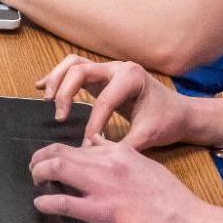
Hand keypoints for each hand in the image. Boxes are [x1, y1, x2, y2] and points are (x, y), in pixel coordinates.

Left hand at [28, 135, 213, 222]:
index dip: (58, 152)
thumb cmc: (172, 198)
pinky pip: (64, 203)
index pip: (78, 145)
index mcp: (120, 152)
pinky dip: (46, 202)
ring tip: (36, 182)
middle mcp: (108, 164)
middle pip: (60, 152)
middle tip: (35, 170)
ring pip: (57, 168)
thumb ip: (120, 154)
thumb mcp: (146, 165)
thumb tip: (98, 144)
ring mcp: (104, 187)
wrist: (188, 222)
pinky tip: (40, 204)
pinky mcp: (103, 212)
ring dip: (39, 174)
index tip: (52, 160)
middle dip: (40, 160)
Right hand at [35, 55, 220, 151]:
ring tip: (47, 99)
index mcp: (132, 77)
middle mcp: (118, 68)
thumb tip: (99, 157)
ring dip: (57, 80)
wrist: (179, 112)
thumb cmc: (167, 121)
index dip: (93, 123)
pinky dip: (58, 77)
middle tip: (60, 118)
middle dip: (66, 93)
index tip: (88, 143)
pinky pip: (74, 69)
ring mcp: (108, 69)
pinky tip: (43, 87)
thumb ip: (124, 146)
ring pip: (73, 64)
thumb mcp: (149, 135)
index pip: (103, 99)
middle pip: (80, 70)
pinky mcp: (101, 77)